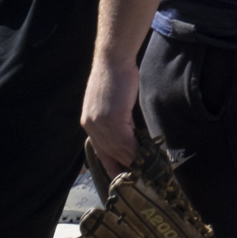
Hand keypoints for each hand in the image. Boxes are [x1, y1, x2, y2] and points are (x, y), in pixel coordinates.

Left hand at [81, 52, 140, 175]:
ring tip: (146, 170)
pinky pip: (125, 141)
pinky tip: (146, 155)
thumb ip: (119, 121)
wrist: (114, 59)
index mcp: (90, 123)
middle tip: (139, 178)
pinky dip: (137, 150)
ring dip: (133, 161)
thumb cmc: (116, 76)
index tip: (123, 177)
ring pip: (118, 150)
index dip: (112, 166)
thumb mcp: (113, 103)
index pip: (100, 151)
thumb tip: (131, 138)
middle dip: (125, 167)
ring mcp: (100, 124)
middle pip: (110, 154)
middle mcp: (92, 126)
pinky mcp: (112, 119)